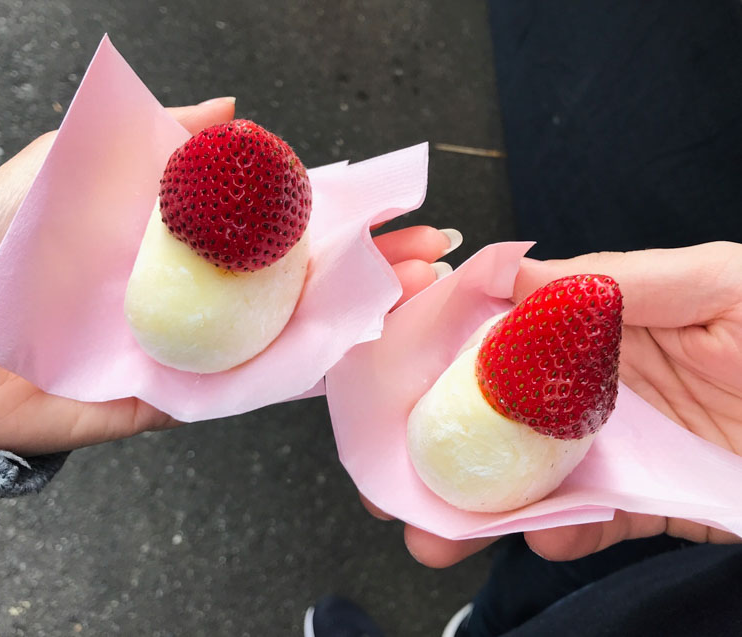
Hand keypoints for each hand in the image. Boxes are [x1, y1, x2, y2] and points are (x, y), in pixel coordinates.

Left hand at [0, 98, 453, 457]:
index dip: (343, 211)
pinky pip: (249, 389)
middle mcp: (205, 292)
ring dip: (359, 319)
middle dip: (374, 266)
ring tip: (420, 301)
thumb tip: (231, 113)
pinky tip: (355, 354)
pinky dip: (303, 375)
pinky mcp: (181, 397)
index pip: (282, 221)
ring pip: (293, 334)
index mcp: (187, 238)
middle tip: (435, 256)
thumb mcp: (74, 165)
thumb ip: (152, 138)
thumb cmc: (1, 243)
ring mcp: (199, 347)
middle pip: (305, 279)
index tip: (398, 202)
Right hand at [381, 242, 741, 566]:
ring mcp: (616, 443)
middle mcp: (594, 381)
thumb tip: (516, 278)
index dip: (438, 348)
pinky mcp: (648, 498)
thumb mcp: (719, 285)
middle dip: (436, 442)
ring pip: (528, 472)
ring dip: (476, 504)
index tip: (385, 374)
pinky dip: (560, 530)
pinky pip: (591, 518)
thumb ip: (618, 282)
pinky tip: (542, 533)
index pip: (502, 327)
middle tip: (388, 478)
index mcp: (599, 318)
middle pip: (496, 410)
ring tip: (434, 533)